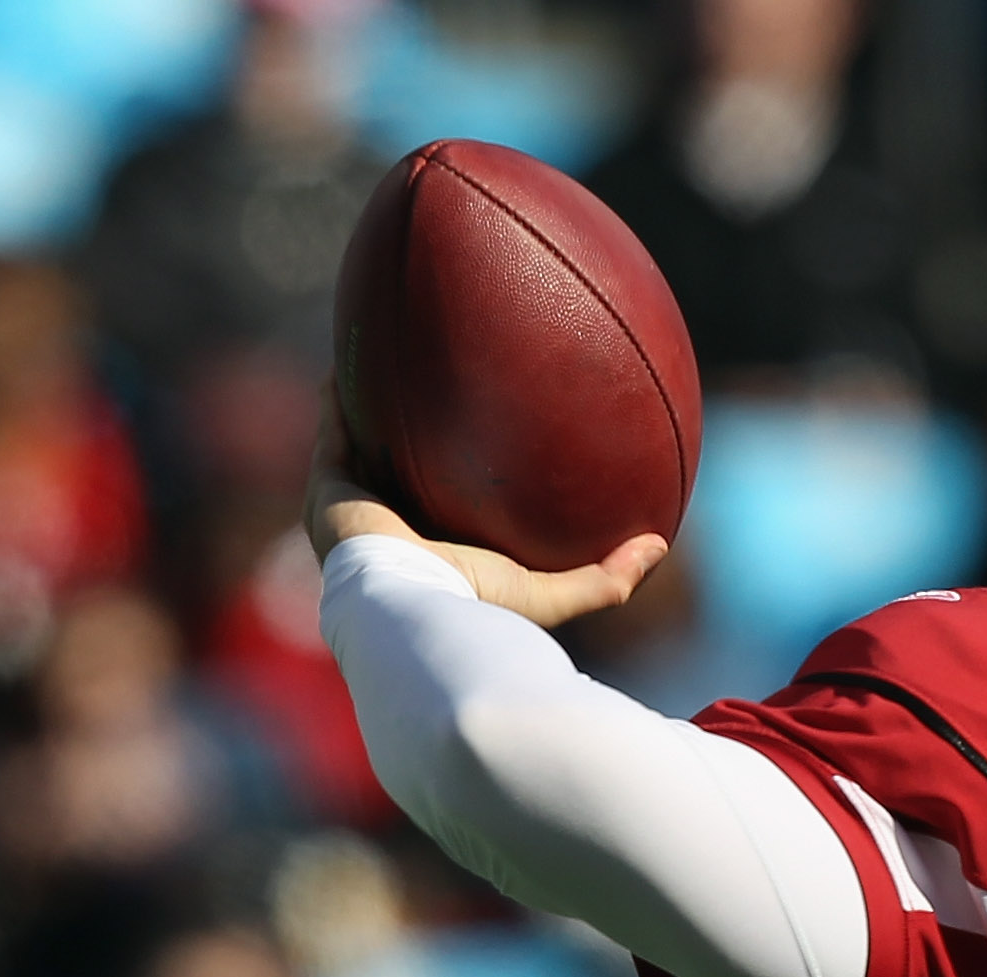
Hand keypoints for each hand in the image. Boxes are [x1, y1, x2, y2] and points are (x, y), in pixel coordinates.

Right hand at [304, 391, 665, 628]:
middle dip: (414, 437)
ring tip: (389, 362)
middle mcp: (392, 527)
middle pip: (403, 471)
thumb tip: (660, 546)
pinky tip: (353, 359)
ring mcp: (354, 507)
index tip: (486, 445)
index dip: (461, 478)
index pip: (448, 507)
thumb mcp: (552, 593)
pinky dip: (340, 398)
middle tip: (439, 397)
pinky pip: (333, 430)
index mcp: (435, 551)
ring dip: (374, 408)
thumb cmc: (477, 605)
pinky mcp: (326, 487)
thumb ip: (606, 578)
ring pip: (363, 446)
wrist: (409, 607)